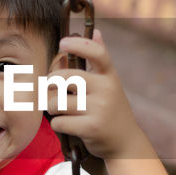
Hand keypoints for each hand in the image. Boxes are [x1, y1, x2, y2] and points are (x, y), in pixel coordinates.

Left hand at [49, 29, 148, 162]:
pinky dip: (57, 125)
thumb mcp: (110, 83)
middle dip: (49, 85)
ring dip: (51, 108)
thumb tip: (97, 31)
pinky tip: (67, 126)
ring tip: (58, 110)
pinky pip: (59, 122)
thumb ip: (100, 60)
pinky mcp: (92, 127)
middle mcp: (106, 89)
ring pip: (57, 102)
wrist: (126, 143)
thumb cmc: (111, 109)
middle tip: (49, 92)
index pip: (96, 53)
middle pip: (64, 78)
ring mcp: (99, 108)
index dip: (78, 45)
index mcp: (109, 75)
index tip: (62, 44)